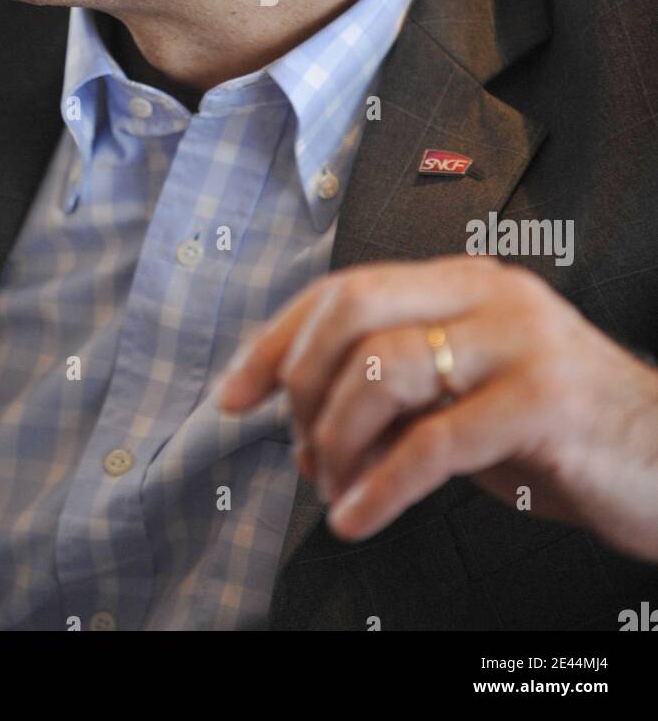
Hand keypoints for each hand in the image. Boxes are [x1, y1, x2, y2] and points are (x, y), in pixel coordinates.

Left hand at [214, 255, 657, 560]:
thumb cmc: (564, 434)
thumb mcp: (473, 398)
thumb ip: (403, 393)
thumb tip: (309, 427)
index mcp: (464, 282)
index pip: (345, 288)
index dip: (278, 340)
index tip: (234, 394)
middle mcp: (489, 295)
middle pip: (352, 308)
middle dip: (300, 381)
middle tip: (297, 447)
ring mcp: (519, 342)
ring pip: (382, 369)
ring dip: (336, 440)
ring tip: (333, 488)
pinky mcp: (544, 401)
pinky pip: (432, 443)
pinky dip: (380, 488)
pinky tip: (358, 517)